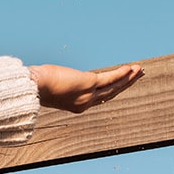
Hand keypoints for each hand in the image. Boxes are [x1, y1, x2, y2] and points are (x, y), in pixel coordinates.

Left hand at [28, 63, 143, 112]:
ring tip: (139, 70)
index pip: (100, 97)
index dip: (113, 90)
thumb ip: (60, 85)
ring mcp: (88, 94)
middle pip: (111, 93)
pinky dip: (121, 73)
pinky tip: (130, 67)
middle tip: (137, 76)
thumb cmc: (37, 86)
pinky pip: (109, 78)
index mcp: (78, 106)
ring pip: (114, 86)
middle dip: (126, 84)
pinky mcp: (89, 83)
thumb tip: (53, 77)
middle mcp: (86, 103)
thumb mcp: (52, 87)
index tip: (122, 83)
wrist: (33, 87)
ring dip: (128, 77)